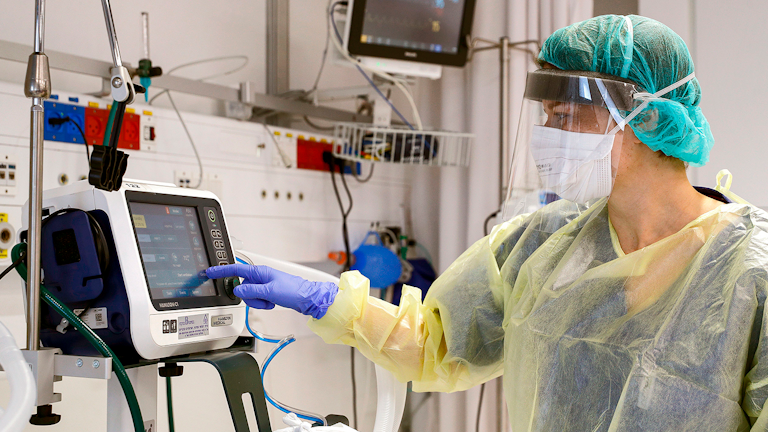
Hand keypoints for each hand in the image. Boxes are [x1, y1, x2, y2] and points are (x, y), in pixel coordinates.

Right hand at [206, 264, 338, 318]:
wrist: (308, 299)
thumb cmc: (294, 291)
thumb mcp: (270, 292)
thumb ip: (252, 291)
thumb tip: (237, 291)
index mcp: (261, 272)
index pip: (237, 270)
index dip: (223, 271)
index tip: (211, 272)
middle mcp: (261, 277)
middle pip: (242, 287)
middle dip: (250, 297)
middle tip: (263, 299)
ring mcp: (264, 285)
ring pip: (249, 295)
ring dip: (257, 302)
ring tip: (270, 301)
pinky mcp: (268, 293)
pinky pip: (257, 299)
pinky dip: (262, 304)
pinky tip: (272, 303)